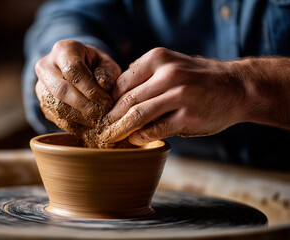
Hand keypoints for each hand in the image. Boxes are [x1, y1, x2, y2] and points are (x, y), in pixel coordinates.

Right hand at [35, 40, 120, 129]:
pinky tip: (88, 126)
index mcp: (62, 50)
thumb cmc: (95, 64)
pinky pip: (54, 117)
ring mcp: (40, 85)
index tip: (106, 101)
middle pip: (60, 90)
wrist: (75, 67)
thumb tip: (104, 86)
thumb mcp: (106, 62)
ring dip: (78, 118)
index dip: (90, 88)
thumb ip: (108, 73)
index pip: (72, 71)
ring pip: (55, 106)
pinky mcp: (41, 102)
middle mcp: (45, 66)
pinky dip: (73, 124)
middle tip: (101, 114)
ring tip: (96, 121)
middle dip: (83, 105)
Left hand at [100, 47, 247, 144]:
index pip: (121, 83)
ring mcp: (179, 95)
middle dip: (110, 118)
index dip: (108, 101)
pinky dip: (141, 137)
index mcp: (158, 59)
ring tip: (110, 137)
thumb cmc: (196, 79)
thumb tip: (113, 99)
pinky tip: (135, 140)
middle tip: (100, 129)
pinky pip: (156, 130)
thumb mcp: (171, 65)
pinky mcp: (188, 117)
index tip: (102, 113)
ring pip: (137, 115)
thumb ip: (145, 78)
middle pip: (126, 100)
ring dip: (120, 129)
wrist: (236, 88)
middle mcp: (168, 74)